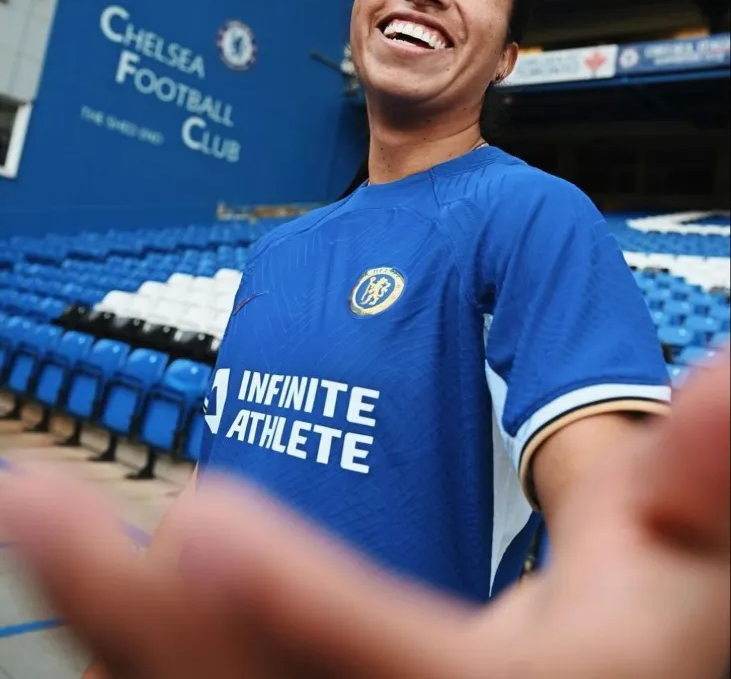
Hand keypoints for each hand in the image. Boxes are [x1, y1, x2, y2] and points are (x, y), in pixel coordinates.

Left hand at [1, 353, 727, 678]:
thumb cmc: (657, 646)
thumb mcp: (695, 568)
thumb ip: (705, 481)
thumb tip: (726, 379)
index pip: (416, 676)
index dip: (314, 610)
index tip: (208, 524)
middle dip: (139, 611)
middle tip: (32, 503)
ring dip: (115, 623)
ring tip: (38, 514)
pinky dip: (138, 647)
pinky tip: (96, 583)